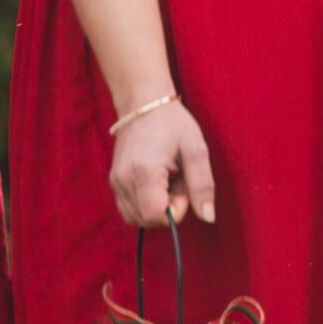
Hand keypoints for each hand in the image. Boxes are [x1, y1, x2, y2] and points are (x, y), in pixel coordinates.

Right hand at [108, 95, 216, 228]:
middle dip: (167, 210)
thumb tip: (208, 218)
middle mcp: (123, 180)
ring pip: (136, 217)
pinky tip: (157, 182)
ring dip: (156, 207)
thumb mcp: (196, 150)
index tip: (183, 187)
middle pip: (146, 220)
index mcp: (143, 172)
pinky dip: (145, 203)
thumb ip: (202, 186)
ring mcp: (115, 181)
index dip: (175, 210)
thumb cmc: (173, 124)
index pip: (155, 216)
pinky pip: (129, 208)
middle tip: (177, 181)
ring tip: (167, 180)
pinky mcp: (114, 181)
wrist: (144, 103)